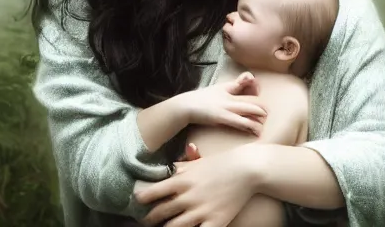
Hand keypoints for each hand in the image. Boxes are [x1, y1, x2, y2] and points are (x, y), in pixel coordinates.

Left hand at [135, 145, 256, 226]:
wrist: (247, 168)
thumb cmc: (222, 163)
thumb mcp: (198, 162)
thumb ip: (181, 166)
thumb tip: (169, 168)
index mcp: (181, 180)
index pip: (153, 192)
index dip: (142, 199)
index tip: (137, 202)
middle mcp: (188, 196)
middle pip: (160, 213)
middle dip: (150, 219)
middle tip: (145, 221)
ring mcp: (201, 210)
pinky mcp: (216, 221)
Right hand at [181, 71, 266, 135]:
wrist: (185, 106)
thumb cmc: (202, 98)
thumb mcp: (218, 88)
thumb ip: (234, 85)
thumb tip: (249, 79)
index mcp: (229, 88)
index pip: (248, 83)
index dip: (257, 89)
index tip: (260, 99)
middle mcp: (230, 96)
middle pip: (254, 101)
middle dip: (263, 110)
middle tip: (266, 116)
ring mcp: (227, 107)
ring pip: (250, 112)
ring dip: (259, 120)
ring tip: (261, 128)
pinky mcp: (222, 117)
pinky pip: (241, 122)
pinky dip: (250, 127)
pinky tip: (256, 132)